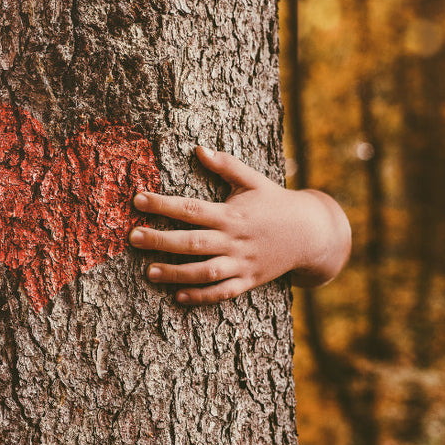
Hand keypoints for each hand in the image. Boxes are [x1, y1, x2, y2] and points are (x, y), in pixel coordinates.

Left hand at [128, 147, 350, 305]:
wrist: (312, 233)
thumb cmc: (276, 203)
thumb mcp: (254, 180)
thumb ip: (226, 165)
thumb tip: (199, 148)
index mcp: (232, 213)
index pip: (191, 208)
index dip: (162, 204)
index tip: (138, 199)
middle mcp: (234, 240)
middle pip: (192, 242)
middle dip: (160, 240)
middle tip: (133, 237)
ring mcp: (242, 263)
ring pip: (205, 272)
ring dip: (176, 273)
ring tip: (149, 272)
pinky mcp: (249, 281)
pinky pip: (223, 292)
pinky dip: (201, 296)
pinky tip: (178, 296)